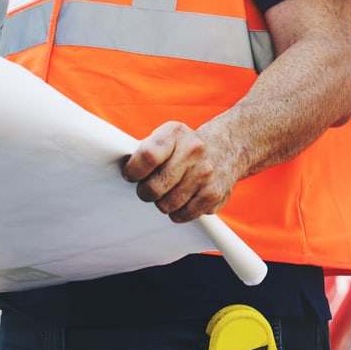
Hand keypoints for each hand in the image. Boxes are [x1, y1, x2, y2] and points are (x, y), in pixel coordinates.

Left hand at [120, 121, 239, 223]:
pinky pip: (183, 215)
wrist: (226, 148)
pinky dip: (176, 212)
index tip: (130, 175)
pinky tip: (180, 199)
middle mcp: (193, 151)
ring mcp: (205, 174)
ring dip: (161, 202)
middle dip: (144, 191)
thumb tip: (124, 170)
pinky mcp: (213, 195)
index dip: (133, 171)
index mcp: (175, 133)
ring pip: (167, 205)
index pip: (148, 157)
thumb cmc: (184, 145)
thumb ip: (146, 150)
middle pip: (155, 187)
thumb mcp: (166, 136)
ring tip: (166, 191)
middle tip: (147, 188)